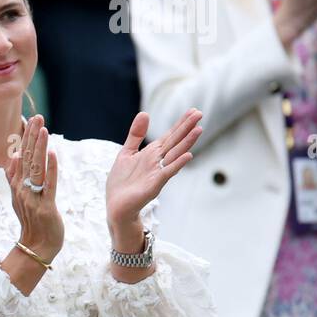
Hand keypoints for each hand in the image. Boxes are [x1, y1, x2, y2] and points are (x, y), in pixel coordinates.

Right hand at [5, 114, 63, 262]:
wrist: (36, 247)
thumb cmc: (32, 222)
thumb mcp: (20, 197)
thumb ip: (14, 177)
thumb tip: (12, 156)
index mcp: (17, 185)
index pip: (20, 156)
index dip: (25, 137)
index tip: (31, 120)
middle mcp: (21, 189)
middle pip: (26, 158)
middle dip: (32, 136)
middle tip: (37, 117)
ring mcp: (32, 197)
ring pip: (35, 168)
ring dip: (39, 147)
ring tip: (43, 129)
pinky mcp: (45, 207)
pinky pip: (48, 185)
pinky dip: (50, 169)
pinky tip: (52, 154)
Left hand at [105, 109, 201, 241]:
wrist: (116, 206)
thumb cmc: (121, 182)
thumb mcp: (126, 153)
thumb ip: (135, 135)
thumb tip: (144, 113)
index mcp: (151, 153)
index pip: (169, 135)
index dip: (180, 124)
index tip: (193, 111)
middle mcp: (158, 161)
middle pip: (175, 141)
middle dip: (186, 128)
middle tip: (200, 113)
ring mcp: (158, 172)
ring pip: (175, 154)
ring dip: (187, 142)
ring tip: (199, 129)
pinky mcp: (154, 184)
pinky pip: (168, 172)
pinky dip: (177, 164)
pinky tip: (188, 155)